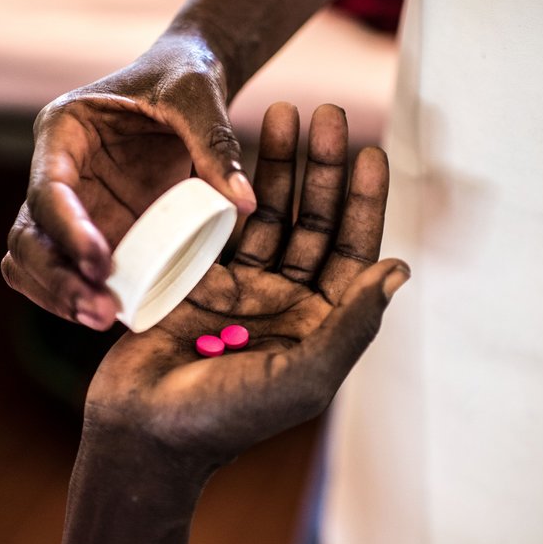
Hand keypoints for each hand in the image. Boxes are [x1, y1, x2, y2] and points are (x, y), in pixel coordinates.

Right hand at [1, 34, 256, 330]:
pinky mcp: (91, 231)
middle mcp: (56, 172)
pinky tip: (112, 314)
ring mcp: (71, 208)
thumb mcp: (198, 97)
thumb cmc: (182, 78)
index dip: (68, 231)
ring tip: (103, 319)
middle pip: (27, 236)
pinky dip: (75, 296)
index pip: (47, 189)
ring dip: (58, 295)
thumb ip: (216, 145)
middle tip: (100, 311)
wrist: (182, 84)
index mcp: (64, 131)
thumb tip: (242, 204)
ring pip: (32, 261)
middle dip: (56, 278)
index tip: (102, 264)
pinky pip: (65, 272)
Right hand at [85, 102, 408, 466]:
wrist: (144, 432)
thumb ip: (351, 324)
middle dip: (323, 169)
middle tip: (328, 113)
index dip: (365, 203)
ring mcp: (240, 289)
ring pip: (268, 215)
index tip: (372, 152)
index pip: (353, 253)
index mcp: (319, 327)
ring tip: (283, 110)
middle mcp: (285, 303)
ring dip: (278, 167)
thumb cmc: (227, 417)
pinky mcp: (197, 280)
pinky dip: (229, 188)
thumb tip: (398, 268)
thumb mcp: (304, 376)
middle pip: (313, 224)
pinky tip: (236, 150)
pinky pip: (219, 225)